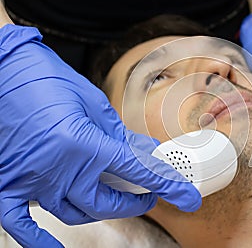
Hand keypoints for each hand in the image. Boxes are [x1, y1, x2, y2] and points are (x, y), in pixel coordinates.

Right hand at [0, 25, 200, 246]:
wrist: (3, 69)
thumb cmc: (46, 78)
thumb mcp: (92, 103)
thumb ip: (117, 134)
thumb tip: (140, 152)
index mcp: (84, 145)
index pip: (138, 172)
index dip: (168, 186)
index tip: (187, 199)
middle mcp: (59, 170)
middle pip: (105, 203)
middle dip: (134, 202)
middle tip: (148, 194)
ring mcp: (31, 181)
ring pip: (74, 214)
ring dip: (101, 211)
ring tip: (116, 201)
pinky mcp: (7, 183)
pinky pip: (21, 226)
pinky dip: (38, 241)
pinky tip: (54, 247)